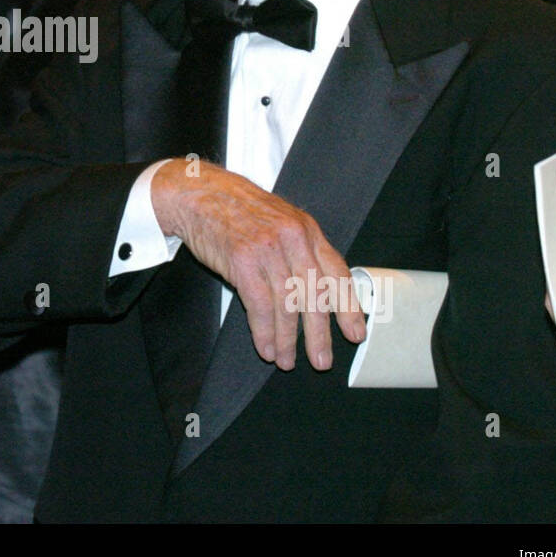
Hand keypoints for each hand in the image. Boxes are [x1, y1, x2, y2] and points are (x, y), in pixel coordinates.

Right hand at [151, 158, 364, 370]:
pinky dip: (264, 332)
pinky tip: (265, 347)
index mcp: (307, 230)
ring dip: (286, 340)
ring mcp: (268, 249)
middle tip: (321, 361)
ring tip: (284, 360)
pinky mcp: (242, 260)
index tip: (355, 333)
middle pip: (314, 295)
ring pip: (286, 305)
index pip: (337, 273)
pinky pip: (260, 305)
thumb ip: (301, 250)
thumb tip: (320, 292)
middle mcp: (292, 239)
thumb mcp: (281, 221)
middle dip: (319, 334)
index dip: (348, 307)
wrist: (201, 194)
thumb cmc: (239, 211)